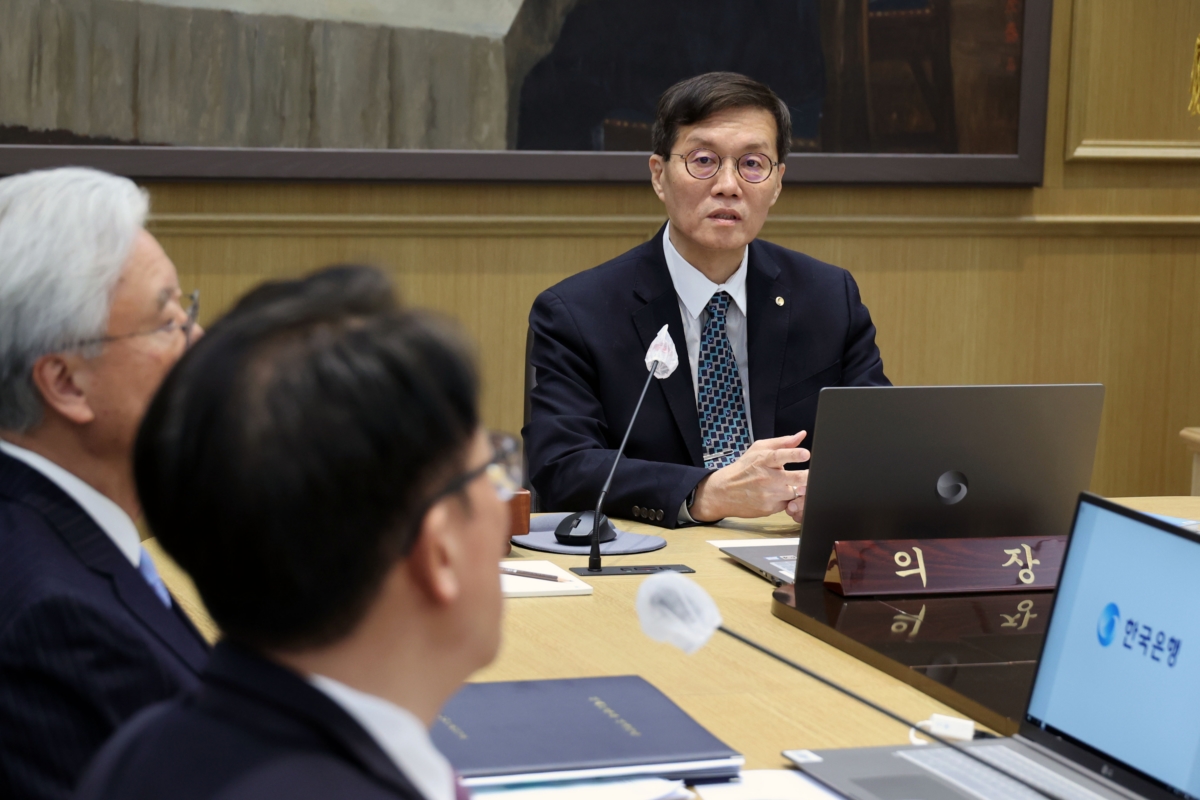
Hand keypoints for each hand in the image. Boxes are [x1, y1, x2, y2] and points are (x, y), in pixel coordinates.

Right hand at [689, 431, 809, 522]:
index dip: (794, 454)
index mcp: (764, 460)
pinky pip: (787, 504)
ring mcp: (768, 495)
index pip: (781, 455)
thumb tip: (801, 435)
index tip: (806, 454)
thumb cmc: (743, 468)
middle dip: (808, 476)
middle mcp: (767, 477)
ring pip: (795, 493)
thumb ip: (782, 442)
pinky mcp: (769, 509)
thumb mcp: (759, 449)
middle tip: (814, 474)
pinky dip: (787, 499)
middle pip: (796, 478)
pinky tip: (779, 494)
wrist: (723, 491)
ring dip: (798, 489)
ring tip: (791, 484)